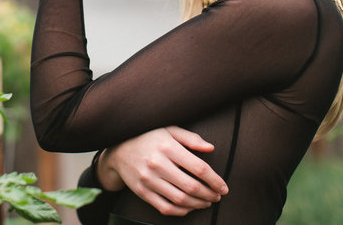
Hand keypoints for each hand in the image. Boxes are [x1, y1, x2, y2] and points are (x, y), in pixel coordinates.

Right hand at [97, 127, 227, 216]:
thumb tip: (210, 148)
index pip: (198, 168)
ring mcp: (148, 180)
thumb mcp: (168, 130)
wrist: (119, 151)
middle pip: (191, 186)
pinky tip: (190, 207)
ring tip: (207, 202)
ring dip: (198, 204)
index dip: (215, 180)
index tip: (223, 187)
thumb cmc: (148, 137)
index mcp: (167, 146)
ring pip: (180, 199)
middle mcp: (157, 164)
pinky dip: (181, 211)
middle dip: (209, 194)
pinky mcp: (142, 192)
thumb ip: (190, 138)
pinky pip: (165, 207)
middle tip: (217, 196)